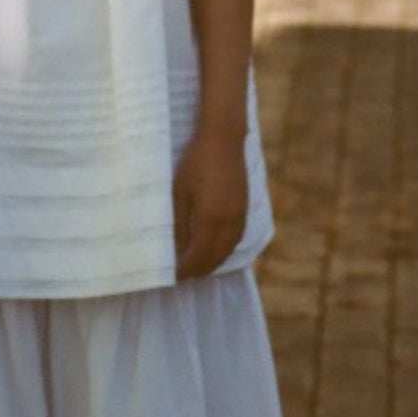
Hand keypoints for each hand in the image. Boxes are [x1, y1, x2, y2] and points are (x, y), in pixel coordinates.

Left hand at [172, 122, 247, 280]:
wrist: (224, 140)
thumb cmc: (196, 163)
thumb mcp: (179, 193)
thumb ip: (179, 224)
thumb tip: (177, 249)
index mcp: (210, 219)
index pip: (198, 257)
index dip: (186, 269)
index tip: (173, 276)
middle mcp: (228, 222)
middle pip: (215, 258)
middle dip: (199, 270)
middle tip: (183, 276)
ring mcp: (239, 216)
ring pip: (228, 250)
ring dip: (213, 262)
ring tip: (197, 266)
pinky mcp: (244, 208)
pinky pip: (236, 238)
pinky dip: (225, 249)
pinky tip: (216, 248)